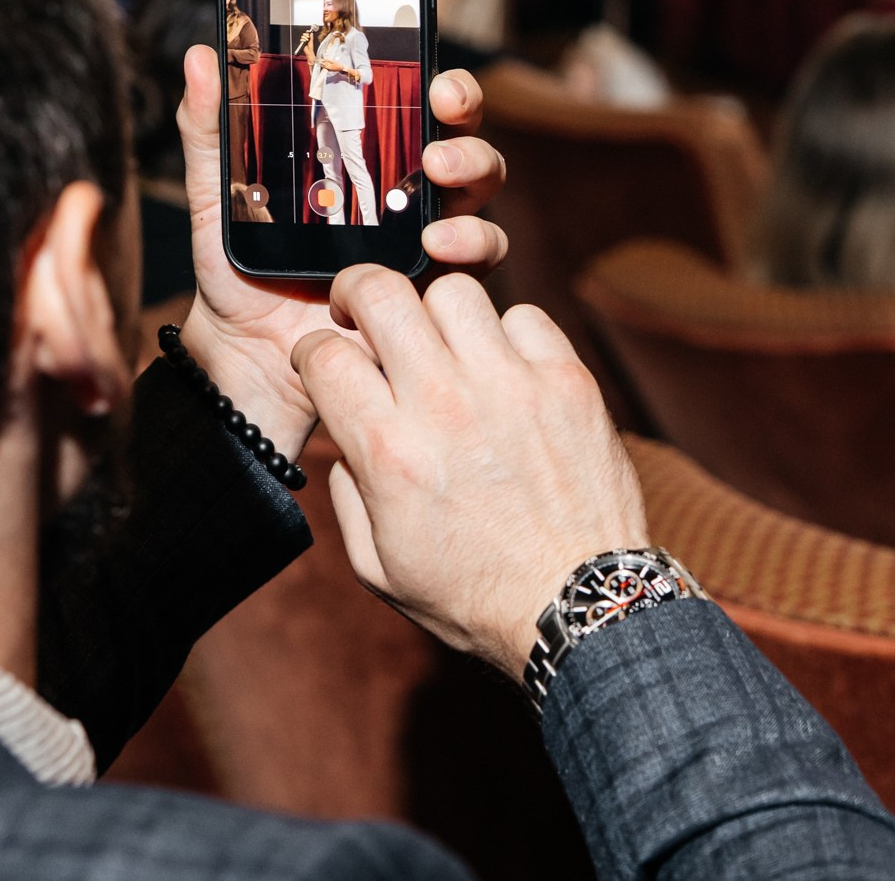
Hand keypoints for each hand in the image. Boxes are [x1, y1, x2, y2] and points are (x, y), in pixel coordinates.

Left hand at [173, 47, 508, 456]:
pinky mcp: (432, 288)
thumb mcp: (220, 193)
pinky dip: (470, 246)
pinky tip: (436, 245)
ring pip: (479, 196)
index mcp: (367, 158)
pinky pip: (476, 264)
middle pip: (465, 141)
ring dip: (474, 176)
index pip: (421, 107)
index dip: (444, 86)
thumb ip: (211, 129)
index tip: (434, 80)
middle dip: (466, 122)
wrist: (245, 350)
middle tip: (440, 119)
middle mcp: (408, 192)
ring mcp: (426, 240)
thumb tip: (199, 57)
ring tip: (439, 177)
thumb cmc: (238, 266)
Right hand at [293, 267, 648, 671]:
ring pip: (454, 290)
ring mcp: (512, 386)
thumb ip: (347, 489)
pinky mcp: (568, 381)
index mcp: (390, 452)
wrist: (580, 605)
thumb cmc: (475, 595)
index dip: (313, 353)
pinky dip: (507, 334)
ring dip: (435, 313)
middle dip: (358, 292)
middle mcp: (446, 405)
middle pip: (381, 292)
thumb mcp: (377, 565)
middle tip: (365, 312)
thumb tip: (346, 429)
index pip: (323, 354)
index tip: (327, 364)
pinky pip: (525, 316)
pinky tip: (503, 369)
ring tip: (441, 345)